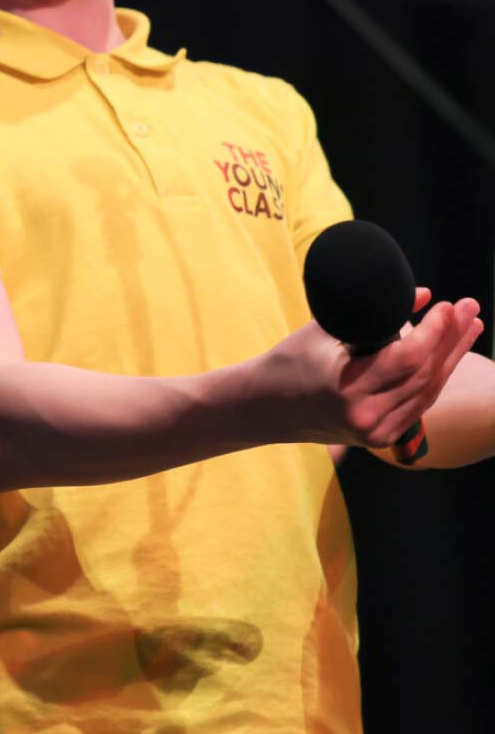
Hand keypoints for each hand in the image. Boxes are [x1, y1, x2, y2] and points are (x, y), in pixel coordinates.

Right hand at [258, 291, 481, 452]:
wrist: (264, 408)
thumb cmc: (287, 362)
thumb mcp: (323, 330)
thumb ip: (373, 314)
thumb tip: (422, 295)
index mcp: (348, 389)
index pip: (408, 358)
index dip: (434, 330)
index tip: (447, 305)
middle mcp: (366, 416)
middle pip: (425, 374)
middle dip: (451, 338)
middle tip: (469, 308)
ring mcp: (375, 432)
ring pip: (428, 390)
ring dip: (452, 357)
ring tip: (470, 327)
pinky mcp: (380, 438)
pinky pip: (419, 404)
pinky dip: (435, 378)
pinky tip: (449, 356)